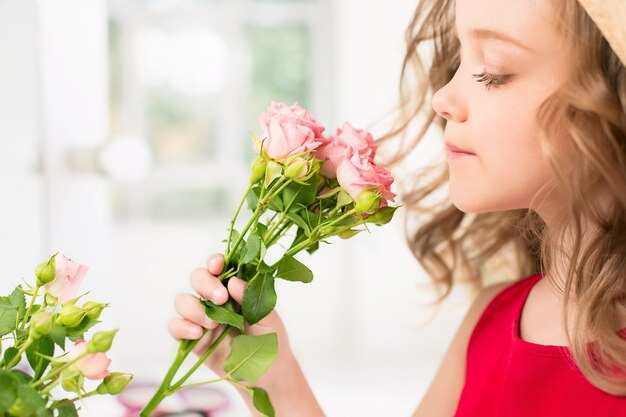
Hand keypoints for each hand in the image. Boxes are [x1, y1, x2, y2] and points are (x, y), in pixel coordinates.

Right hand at [168, 253, 291, 377]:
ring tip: (212, 323)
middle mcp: (215, 299)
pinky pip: (175, 327)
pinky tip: (197, 334)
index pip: (219, 267)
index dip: (215, 262)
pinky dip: (181, 327)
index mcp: (234, 288)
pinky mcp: (193, 339)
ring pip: (183, 301)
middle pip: (197, 278)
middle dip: (205, 284)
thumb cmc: (270, 340)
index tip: (219, 266)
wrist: (267, 373)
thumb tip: (233, 282)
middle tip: (221, 299)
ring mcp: (202, 318)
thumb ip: (251, 298)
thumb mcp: (269, 318)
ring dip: (194, 308)